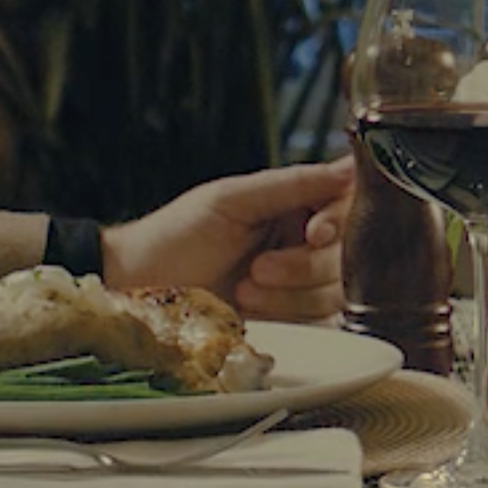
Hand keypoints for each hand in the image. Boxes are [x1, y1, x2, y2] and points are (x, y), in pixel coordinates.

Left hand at [104, 158, 354, 318]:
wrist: (138, 290)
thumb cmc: (174, 237)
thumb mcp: (232, 200)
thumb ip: (293, 184)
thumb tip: (350, 166)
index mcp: (294, 203)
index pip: (348, 204)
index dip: (340, 221)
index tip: (314, 233)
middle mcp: (303, 240)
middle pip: (347, 254)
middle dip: (302, 267)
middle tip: (258, 268)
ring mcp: (301, 282)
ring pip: (336, 291)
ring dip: (290, 296)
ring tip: (246, 290)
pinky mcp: (293, 318)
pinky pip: (323, 321)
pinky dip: (290, 317)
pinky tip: (255, 310)